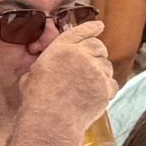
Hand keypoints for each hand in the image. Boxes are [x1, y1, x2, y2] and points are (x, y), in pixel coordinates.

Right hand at [18, 21, 114, 135]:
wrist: (51, 120)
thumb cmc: (37, 99)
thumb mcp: (33, 74)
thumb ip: (46, 65)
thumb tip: (48, 69)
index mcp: (60, 49)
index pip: (79, 32)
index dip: (91, 28)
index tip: (100, 26)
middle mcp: (80, 56)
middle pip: (98, 47)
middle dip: (99, 52)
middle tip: (95, 60)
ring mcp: (95, 71)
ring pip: (107, 66)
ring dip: (102, 72)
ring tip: (90, 84)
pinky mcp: (105, 88)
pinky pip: (112, 84)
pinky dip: (107, 88)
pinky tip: (97, 94)